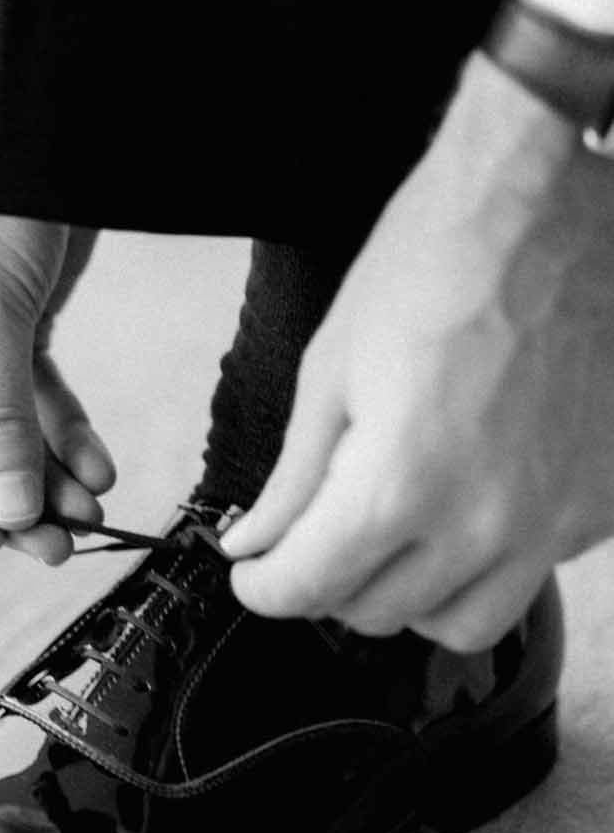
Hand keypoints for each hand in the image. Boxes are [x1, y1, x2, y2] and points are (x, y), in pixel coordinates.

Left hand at [222, 54, 613, 648]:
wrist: (547, 209)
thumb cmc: (437, 264)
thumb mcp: (333, 369)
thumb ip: (294, 477)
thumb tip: (255, 539)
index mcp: (403, 482)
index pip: (309, 587)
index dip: (263, 585)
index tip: (254, 570)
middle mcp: (485, 521)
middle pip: (378, 614)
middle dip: (327, 581)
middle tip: (312, 534)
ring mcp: (553, 522)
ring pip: (460, 623)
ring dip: (409, 594)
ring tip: (388, 534)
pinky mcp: (597, 509)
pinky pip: (528, 577)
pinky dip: (483, 562)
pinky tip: (463, 502)